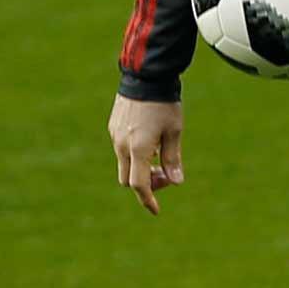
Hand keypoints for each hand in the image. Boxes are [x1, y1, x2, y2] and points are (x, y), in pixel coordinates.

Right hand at [109, 95, 184, 214]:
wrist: (145, 77)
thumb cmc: (164, 105)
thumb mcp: (174, 132)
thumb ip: (173, 158)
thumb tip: (176, 182)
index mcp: (138, 149)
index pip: (139, 185)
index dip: (148, 200)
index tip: (156, 210)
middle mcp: (122, 145)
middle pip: (128, 179)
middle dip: (145, 185)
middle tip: (164, 175)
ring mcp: (114, 136)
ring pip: (123, 165)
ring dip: (139, 169)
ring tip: (159, 156)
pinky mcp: (112, 127)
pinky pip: (121, 150)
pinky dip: (134, 155)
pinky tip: (149, 143)